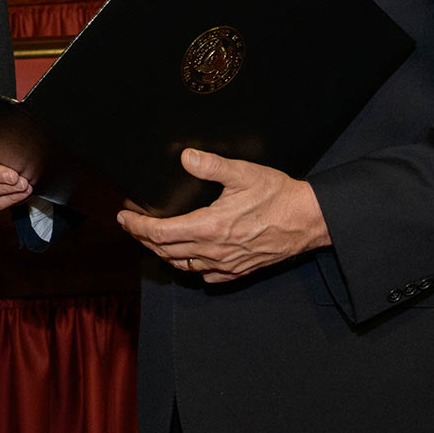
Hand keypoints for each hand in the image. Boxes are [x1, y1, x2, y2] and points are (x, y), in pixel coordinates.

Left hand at [114, 149, 329, 282]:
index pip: (159, 232)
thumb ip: (210, 166)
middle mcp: (213, 251)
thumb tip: (186, 157)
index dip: (137, 226)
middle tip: (132, 226)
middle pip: (165, 251)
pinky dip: (189, 266)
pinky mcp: (238, 271)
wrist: (308, 220)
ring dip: (162, 253)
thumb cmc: (278, 196)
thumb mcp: (242, 173)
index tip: (125, 217)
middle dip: (143, 238)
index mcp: (209, 227)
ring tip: (152, 239)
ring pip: (182, 265)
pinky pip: (205, 276)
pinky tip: (187, 257)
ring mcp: (225, 264)